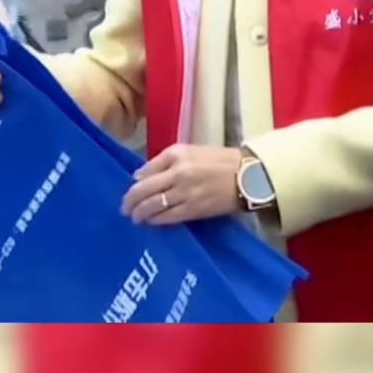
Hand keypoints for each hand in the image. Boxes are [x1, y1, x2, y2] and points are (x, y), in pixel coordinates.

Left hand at [120, 144, 242, 223]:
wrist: (248, 176)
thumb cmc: (220, 161)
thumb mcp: (191, 151)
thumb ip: (165, 160)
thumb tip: (139, 175)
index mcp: (177, 155)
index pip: (146, 170)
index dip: (135, 182)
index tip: (132, 190)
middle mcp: (178, 173)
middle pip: (143, 190)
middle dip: (130, 201)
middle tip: (124, 208)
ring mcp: (185, 193)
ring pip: (152, 206)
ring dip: (139, 213)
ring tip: (135, 217)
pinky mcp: (193, 210)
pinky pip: (167, 217)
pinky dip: (155, 220)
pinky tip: (150, 222)